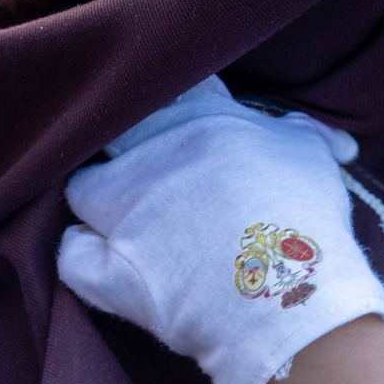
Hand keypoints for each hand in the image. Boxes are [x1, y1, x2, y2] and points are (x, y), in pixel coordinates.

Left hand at [57, 76, 383, 383]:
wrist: (290, 293)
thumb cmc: (306, 218)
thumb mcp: (311, 157)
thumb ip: (296, 131)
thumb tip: (294, 126)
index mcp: (203, 120)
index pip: (170, 90)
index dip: (171, 107)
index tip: (183, 127)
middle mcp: (153, 154)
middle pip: (114, 133)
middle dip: (126, 150)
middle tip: (154, 177)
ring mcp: (125, 210)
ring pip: (82, 187)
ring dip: (99, 202)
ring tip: (130, 224)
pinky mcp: (109, 267)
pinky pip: (72, 254)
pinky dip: (86, 259)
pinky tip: (110, 265)